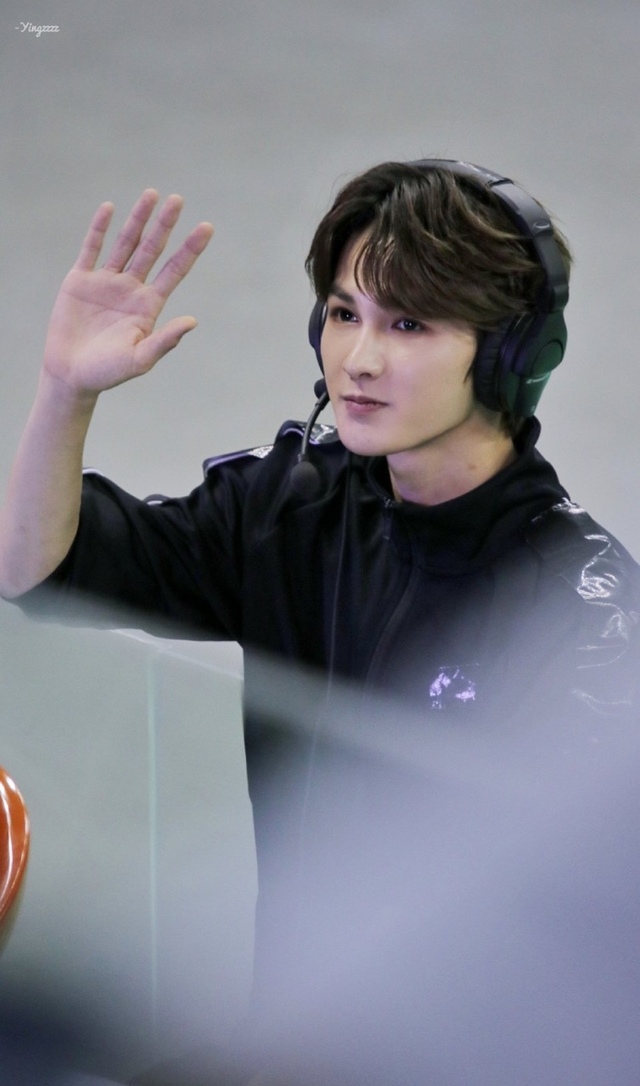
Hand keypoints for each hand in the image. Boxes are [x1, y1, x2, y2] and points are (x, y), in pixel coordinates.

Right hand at [43, 190, 213, 396]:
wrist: (71, 375)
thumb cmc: (108, 373)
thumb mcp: (140, 359)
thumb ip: (165, 340)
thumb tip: (192, 321)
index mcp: (148, 305)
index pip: (174, 271)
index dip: (190, 249)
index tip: (207, 227)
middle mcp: (131, 289)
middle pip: (152, 250)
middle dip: (165, 225)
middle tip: (178, 200)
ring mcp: (106, 282)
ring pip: (125, 243)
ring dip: (138, 220)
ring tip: (151, 194)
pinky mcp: (80, 280)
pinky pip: (91, 248)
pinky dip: (99, 229)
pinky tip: (109, 208)